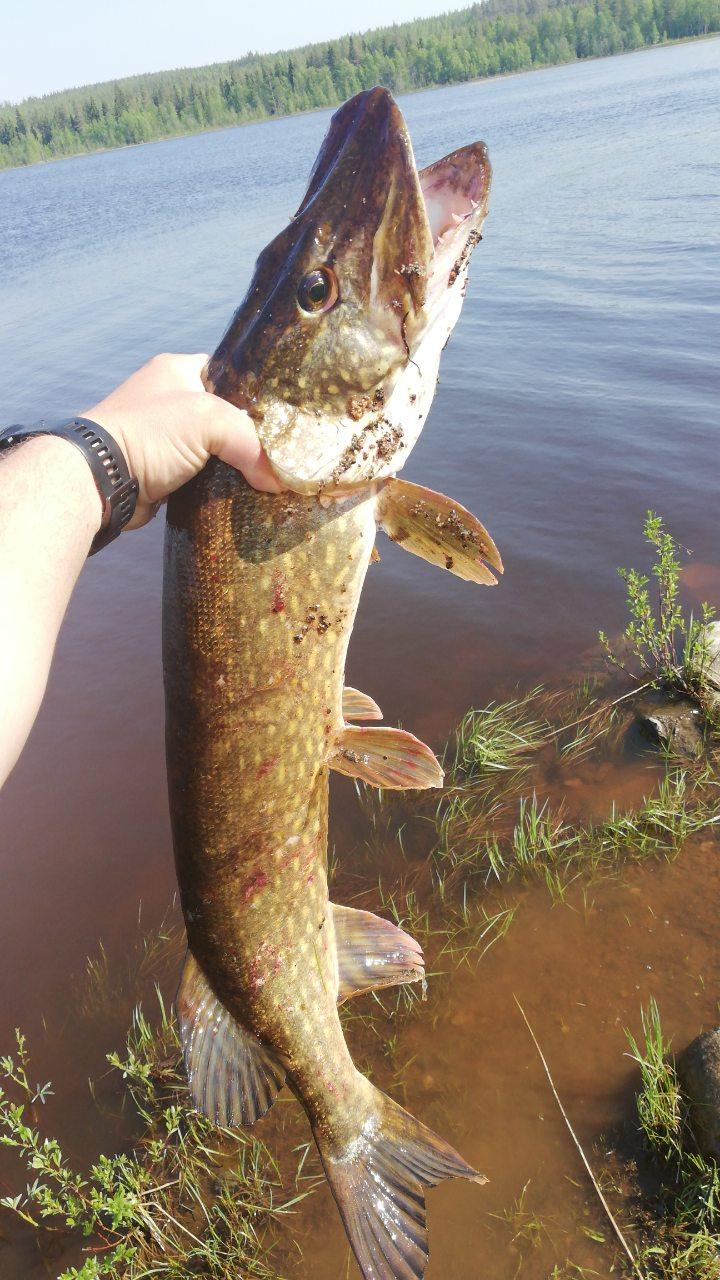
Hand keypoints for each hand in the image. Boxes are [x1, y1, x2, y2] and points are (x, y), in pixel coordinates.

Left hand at [83, 352, 280, 527]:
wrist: (104, 479)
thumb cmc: (152, 434)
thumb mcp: (209, 421)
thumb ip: (252, 444)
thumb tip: (278, 480)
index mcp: (178, 369)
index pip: (230, 373)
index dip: (257, 393)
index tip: (283, 417)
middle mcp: (170, 398)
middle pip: (226, 415)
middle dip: (250, 436)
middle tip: (279, 452)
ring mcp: (165, 436)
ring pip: (216, 448)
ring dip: (236, 464)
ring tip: (267, 476)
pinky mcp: (164, 469)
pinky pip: (203, 474)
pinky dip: (219, 483)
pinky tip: (242, 492)